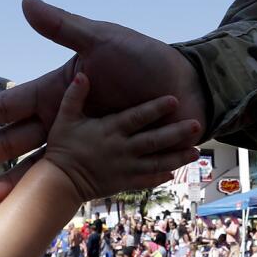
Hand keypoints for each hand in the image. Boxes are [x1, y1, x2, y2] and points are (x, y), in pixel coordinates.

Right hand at [0, 0, 208, 210]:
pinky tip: (20, 216)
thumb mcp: (102, 40)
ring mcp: (79, 147)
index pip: (10, 105)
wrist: (185, 89)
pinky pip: (71, 186)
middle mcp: (62, 122)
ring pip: (35, 170)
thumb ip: (62, 27)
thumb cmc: (145, 61)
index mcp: (57, 92)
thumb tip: (25, 1)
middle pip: (13, 143)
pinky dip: (46, 201)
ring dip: (5, 187)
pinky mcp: (101, 166)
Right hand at [41, 73, 201, 200]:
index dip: (156, 108)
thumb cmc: (62, 147)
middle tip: (197, 125)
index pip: (137, 117)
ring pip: (157, 162)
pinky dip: (162, 176)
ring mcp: (125, 167)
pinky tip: (176, 171)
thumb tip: (82, 74)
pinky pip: (147, 179)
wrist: (59, 182)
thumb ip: (74, 96)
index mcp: (110, 130)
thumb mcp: (65, 118)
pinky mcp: (124, 183)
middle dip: (176, 133)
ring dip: (178, 157)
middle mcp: (122, 149)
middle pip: (154, 140)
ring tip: (197, 151)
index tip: (174, 100)